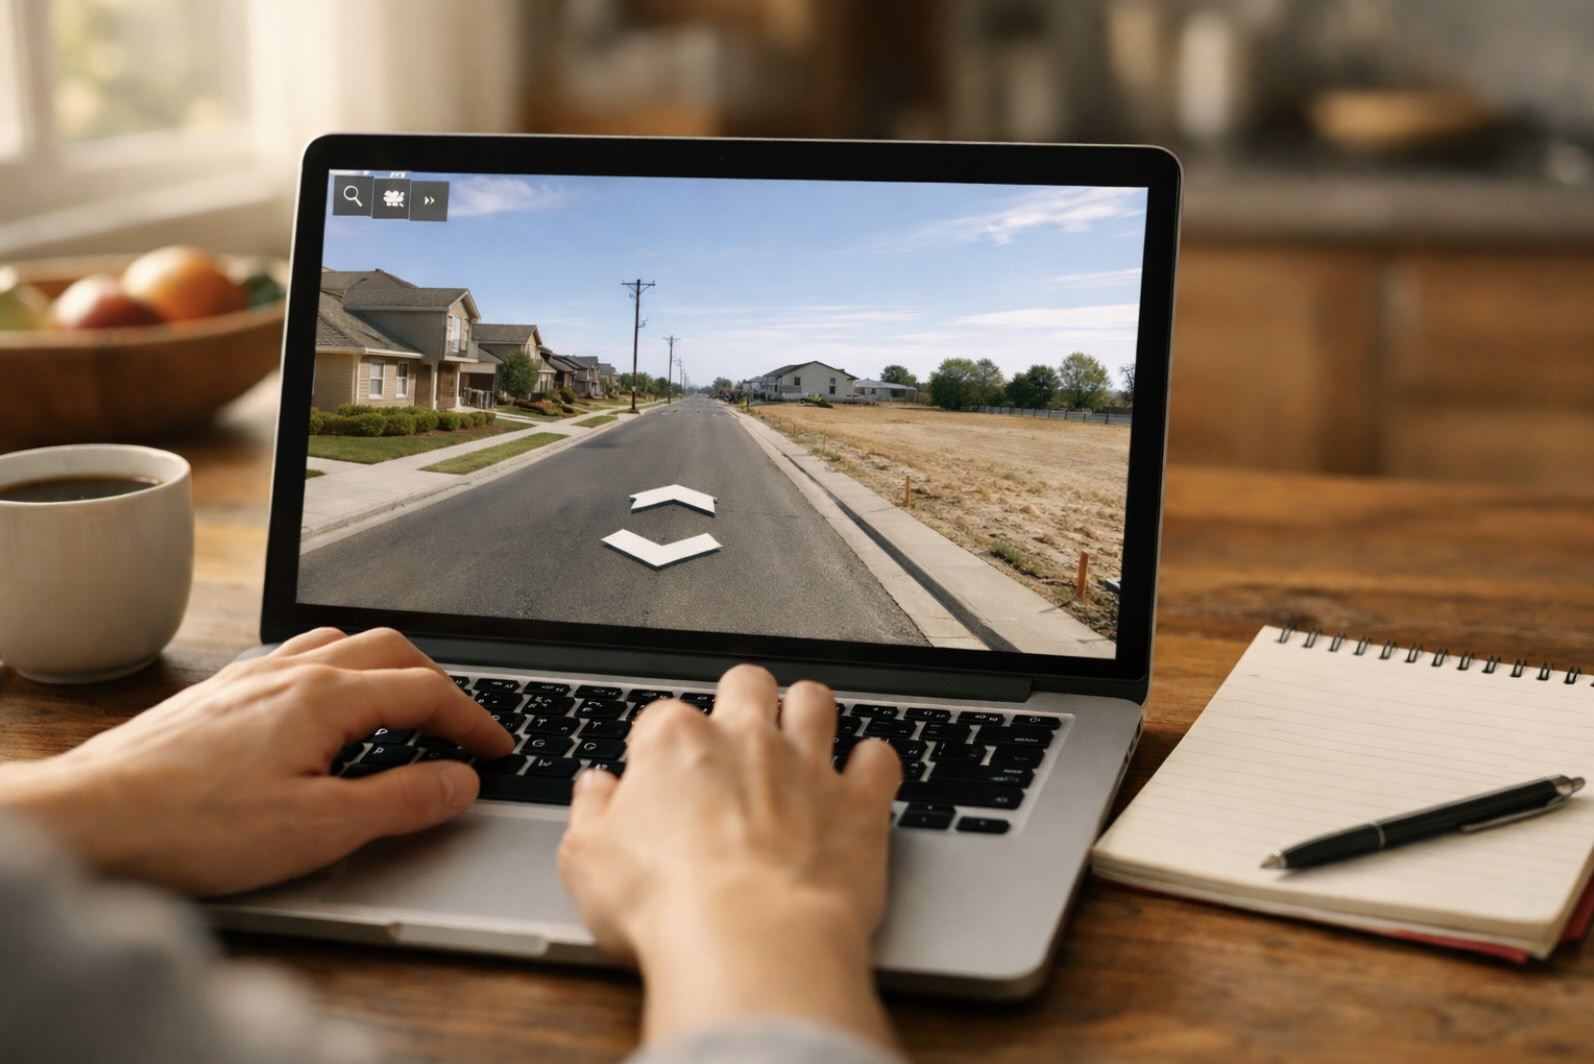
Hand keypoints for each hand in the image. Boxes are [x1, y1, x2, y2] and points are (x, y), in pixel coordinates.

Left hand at [0, 628, 511, 895]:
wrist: (88, 819)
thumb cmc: (192, 826)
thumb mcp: (319, 828)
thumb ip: (401, 800)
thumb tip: (460, 781)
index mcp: (325, 697)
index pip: (425, 694)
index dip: (474, 721)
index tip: (499, 749)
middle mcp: (290, 672)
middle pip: (391, 651)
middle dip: (438, 685)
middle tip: (460, 729)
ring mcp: (250, 677)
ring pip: (341, 645)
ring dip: (387, 670)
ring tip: (401, 711)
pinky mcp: (218, 695)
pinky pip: (297, 658)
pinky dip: (337, 673)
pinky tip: (322, 712)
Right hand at [557, 664, 901, 1049]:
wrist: (749, 943)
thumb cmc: (668, 906)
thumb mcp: (588, 863)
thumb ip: (591, 813)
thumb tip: (594, 790)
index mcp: (675, 743)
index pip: (664, 716)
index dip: (661, 746)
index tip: (662, 774)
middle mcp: (745, 739)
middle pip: (747, 684)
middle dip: (744, 698)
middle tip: (739, 731)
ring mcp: (807, 765)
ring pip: (816, 701)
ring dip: (810, 712)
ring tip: (803, 734)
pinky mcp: (859, 802)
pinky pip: (880, 757)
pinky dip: (874, 763)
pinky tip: (865, 776)